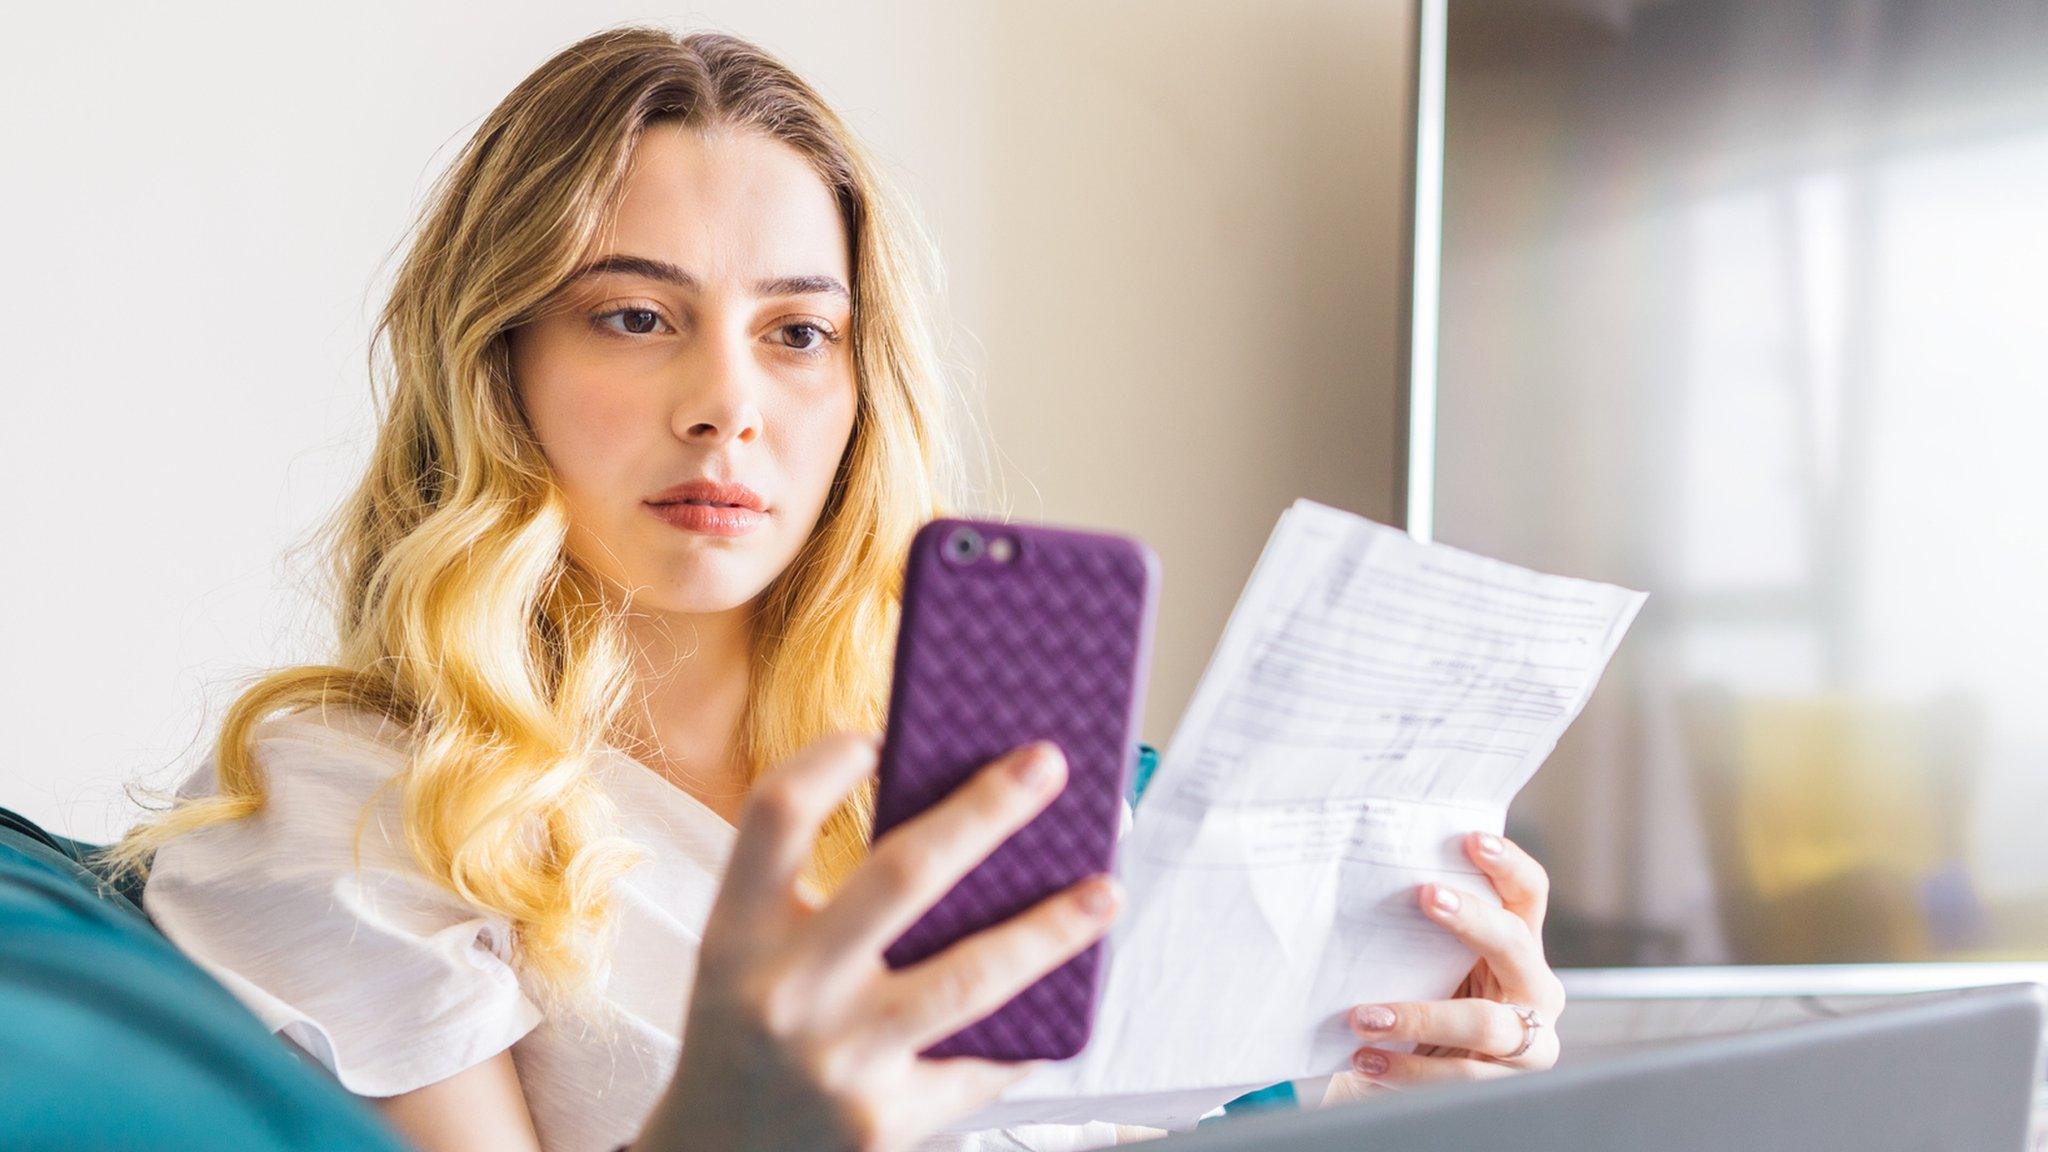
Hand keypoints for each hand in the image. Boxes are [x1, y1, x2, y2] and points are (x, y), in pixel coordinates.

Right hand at [635, 733, 1122, 1151]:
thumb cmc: (744, 1040)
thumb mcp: (745, 960)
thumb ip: (815, 898)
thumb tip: (956, 825)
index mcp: (734, 935)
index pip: (774, 814)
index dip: (828, 761)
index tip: (881, 735)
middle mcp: (783, 992)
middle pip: (901, 873)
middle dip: (988, 810)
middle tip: (1047, 764)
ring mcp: (837, 1060)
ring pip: (969, 975)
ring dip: (1051, 928)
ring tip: (1105, 891)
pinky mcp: (883, 1122)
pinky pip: (979, 1063)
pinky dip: (1029, 1033)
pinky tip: (1065, 1005)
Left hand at [1324, 831, 1563, 1101]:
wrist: (1411, 1077)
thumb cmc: (1420, 1001)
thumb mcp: (1426, 963)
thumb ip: (1419, 933)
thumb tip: (1365, 882)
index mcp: (1519, 944)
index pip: (1528, 893)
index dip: (1508, 864)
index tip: (1471, 840)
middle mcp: (1535, 988)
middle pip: (1514, 944)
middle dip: (1472, 918)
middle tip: (1423, 895)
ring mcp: (1529, 1041)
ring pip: (1487, 1024)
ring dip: (1420, 1016)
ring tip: (1363, 1018)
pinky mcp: (1506, 1086)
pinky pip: (1459, 1077)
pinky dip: (1407, 1070)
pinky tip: (1365, 1060)